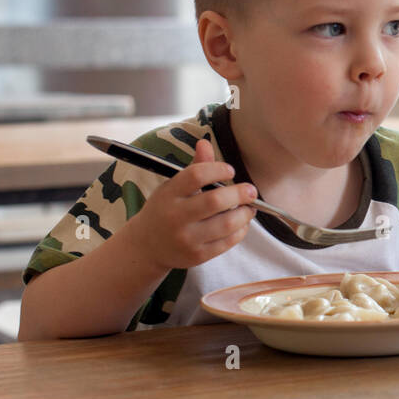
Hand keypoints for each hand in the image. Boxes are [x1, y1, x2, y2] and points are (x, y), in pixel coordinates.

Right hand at [129, 138, 257, 270]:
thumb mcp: (173, 187)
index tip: (230, 171)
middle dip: (240, 193)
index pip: (197, 175)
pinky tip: (242, 223)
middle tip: (251, 190)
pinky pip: (227, 242)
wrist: (147, 245)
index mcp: (169, 194)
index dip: (218, 169)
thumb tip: (205, 143)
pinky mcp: (196, 256)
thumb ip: (194, 167)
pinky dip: (240, 230)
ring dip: (244, 213)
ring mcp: (186, 238)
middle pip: (215, 201)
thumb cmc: (166, 209)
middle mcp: (175, 216)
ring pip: (226, 223)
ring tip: (249, 207)